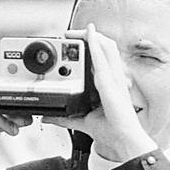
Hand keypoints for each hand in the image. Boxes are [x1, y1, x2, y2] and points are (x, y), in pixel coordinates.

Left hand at [41, 24, 155, 161]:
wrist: (122, 140)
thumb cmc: (110, 131)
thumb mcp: (82, 121)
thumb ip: (64, 118)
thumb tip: (47, 118)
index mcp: (109, 84)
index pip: (101, 58)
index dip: (91, 46)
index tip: (74, 43)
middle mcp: (113, 78)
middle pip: (104, 48)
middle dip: (89, 37)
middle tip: (71, 34)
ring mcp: (114, 78)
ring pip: (106, 46)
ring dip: (92, 35)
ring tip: (78, 29)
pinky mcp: (110, 82)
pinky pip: (102, 57)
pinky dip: (95, 43)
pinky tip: (88, 33)